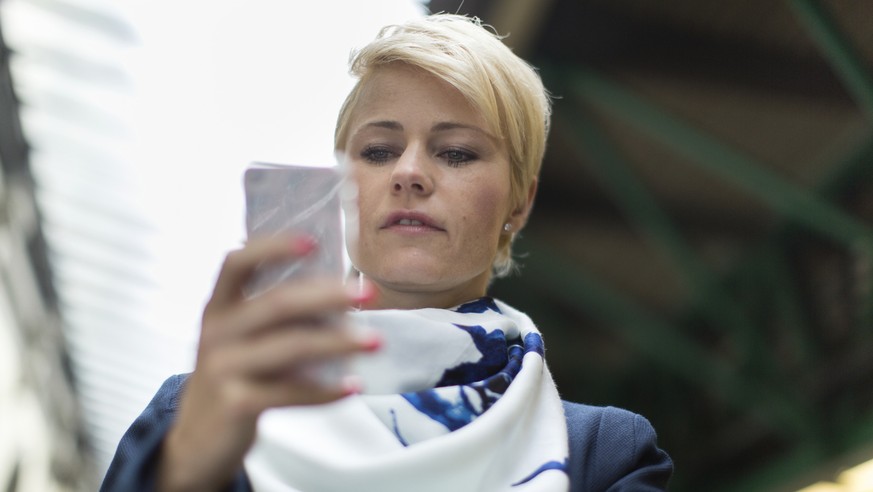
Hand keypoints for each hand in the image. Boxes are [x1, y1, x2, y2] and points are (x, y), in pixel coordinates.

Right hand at [158, 235, 377, 491]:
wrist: (197, 439)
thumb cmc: (236, 375)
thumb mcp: (242, 338)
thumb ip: (276, 313)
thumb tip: (341, 291)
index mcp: (219, 306)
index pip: (237, 263)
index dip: (273, 248)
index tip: (313, 242)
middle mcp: (216, 331)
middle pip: (277, 304)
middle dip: (328, 296)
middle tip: (368, 293)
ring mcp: (223, 368)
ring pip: (290, 347)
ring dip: (339, 343)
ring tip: (376, 342)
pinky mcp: (235, 404)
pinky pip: (291, 392)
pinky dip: (326, 390)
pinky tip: (353, 387)